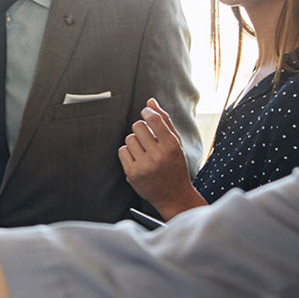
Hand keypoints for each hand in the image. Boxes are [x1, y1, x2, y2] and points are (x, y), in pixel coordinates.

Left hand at [119, 98, 205, 219]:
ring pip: (129, 138)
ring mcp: (144, 166)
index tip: (145, 113)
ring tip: (144, 150)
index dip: (147, 112)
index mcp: (171, 146)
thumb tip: (150, 101)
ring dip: (135, 141)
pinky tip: (137, 158)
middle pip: (138, 127)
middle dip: (141, 128)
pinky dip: (128, 152)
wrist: (174, 196)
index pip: (154, 120)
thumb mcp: (176, 143)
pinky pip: (122, 151)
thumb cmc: (175, 166)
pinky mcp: (132, 174)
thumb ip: (164, 121)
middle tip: (147, 136)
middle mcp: (158, 156)